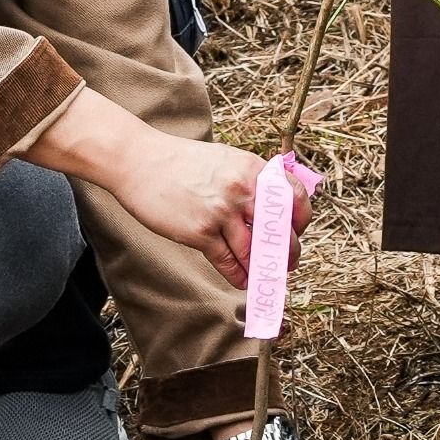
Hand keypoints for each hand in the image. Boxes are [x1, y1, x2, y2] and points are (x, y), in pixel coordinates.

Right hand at [111, 137, 310, 288]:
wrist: (139, 162)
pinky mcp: (200, 232)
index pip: (295, 198)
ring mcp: (221, 213)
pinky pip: (228, 262)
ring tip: (265, 278)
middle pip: (279, 232)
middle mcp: (242, 190)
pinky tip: (242, 280)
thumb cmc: (182, 162)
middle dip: (286, 254)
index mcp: (253, 169)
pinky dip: (238, 276)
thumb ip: (250, 179)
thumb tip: (274, 206)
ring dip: (262, 269)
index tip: (295, 232)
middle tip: (285, 264)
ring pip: (254, 252)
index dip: (300, 221)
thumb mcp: (226, 159)